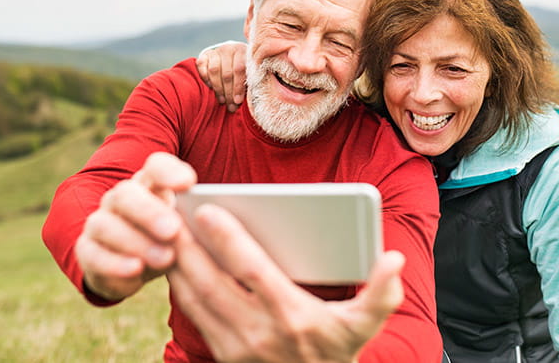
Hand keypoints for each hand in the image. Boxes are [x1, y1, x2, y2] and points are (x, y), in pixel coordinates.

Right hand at [75, 152, 196, 300]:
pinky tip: (135, 270)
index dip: (169, 171)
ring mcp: (100, 222)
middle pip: (127, 193)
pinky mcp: (86, 250)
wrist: (134, 267)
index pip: (155, 166)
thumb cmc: (169, 241)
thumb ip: (199, 221)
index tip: (190, 184)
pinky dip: (115, 263)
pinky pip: (93, 254)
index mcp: (149, 185)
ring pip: (106, 224)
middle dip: (150, 211)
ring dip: (135, 241)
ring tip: (164, 258)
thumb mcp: (187, 230)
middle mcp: (121, 198)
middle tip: (174, 230)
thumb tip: (226, 222)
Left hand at [168, 203, 404, 362]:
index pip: (251, 271)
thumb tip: (392, 260)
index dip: (228, 239)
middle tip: (171, 211)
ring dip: (177, 264)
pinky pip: (193, 315)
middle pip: (211, 282)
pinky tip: (174, 261)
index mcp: (293, 316)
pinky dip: (179, 286)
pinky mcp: (223, 355)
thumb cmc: (339, 350)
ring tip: (166, 229)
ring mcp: (237, 347)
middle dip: (187, 245)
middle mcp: (259, 333)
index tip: (208, 210)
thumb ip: (382, 292)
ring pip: (194, 299)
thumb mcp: (365, 324)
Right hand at [196, 40, 248, 111]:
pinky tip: (211, 87)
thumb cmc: (244, 69)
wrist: (232, 56)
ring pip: (214, 71)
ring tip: (222, 100)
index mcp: (243, 51)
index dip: (238, 87)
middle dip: (228, 92)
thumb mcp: (249, 73)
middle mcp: (229, 48)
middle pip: (227, 73)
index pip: (239, 70)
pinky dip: (205, 78)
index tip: (238, 101)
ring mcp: (216, 51)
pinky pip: (201, 66)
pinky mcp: (205, 54)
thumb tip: (241, 102)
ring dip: (218, 88)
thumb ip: (248, 83)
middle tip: (230, 105)